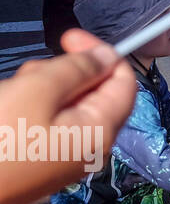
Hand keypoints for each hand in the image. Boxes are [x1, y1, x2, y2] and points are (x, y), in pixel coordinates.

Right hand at [0, 30, 135, 203]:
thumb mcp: (38, 91)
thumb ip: (77, 69)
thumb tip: (108, 56)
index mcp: (101, 131)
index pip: (124, 82)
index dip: (102, 53)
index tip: (67, 37)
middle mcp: (90, 148)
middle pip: (92, 94)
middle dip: (62, 74)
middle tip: (27, 77)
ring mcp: (63, 160)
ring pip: (64, 108)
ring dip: (40, 91)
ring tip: (10, 96)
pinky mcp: (39, 166)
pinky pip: (45, 126)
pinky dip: (29, 110)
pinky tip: (6, 111)